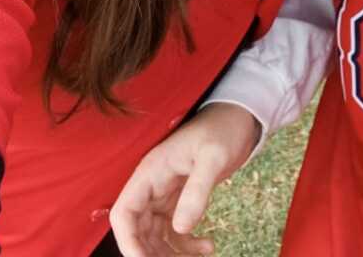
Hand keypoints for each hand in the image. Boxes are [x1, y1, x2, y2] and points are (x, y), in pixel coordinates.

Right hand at [109, 102, 260, 256]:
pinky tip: (208, 247)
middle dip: (151, 254)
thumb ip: (197, 190)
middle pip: (138, 231)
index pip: (124, 214)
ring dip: (170, 254)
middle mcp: (153, 186)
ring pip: (156, 236)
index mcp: (151, 172)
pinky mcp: (180, 199)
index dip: (128, 242)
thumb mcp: (214, 156)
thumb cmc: (223, 129)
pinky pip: (175, 230)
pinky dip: (187, 245)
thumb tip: (181, 228)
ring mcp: (165, 194)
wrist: (238, 118)